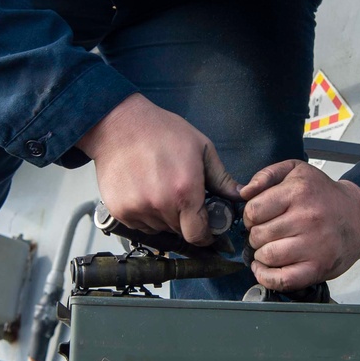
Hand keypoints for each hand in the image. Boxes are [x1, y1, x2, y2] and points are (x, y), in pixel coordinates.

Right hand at [77, 93, 241, 246]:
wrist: (119, 124)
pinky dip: (145, 215)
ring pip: (159, 229)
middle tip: (181, 197)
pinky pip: (139, 225)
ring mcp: (137, 209)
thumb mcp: (201, 148)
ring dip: (164, 217)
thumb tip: (240, 196)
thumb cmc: (162, 131)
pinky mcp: (119, 210)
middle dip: (185, 220)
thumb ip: (221, 178)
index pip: (197, 235)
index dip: (205, 235)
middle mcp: (160, 205)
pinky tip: (144, 191)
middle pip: (179, 232)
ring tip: (160, 189)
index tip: (206, 229)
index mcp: (184, 191)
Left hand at [241, 159, 359, 289]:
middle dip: (256, 235)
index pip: (253, 210)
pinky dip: (266, 277)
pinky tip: (264, 268)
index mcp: (299, 192)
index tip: (257, 218)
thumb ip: (267, 174)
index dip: (249, 216)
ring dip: (261, 255)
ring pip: (267, 256)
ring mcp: (313, 245)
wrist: (358, 217)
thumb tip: (244, 192)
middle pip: (258, 235)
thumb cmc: (325, 195)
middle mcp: (307, 218)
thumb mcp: (297, 170)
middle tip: (266, 233)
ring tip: (269, 248)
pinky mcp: (318, 267)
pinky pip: (282, 280)